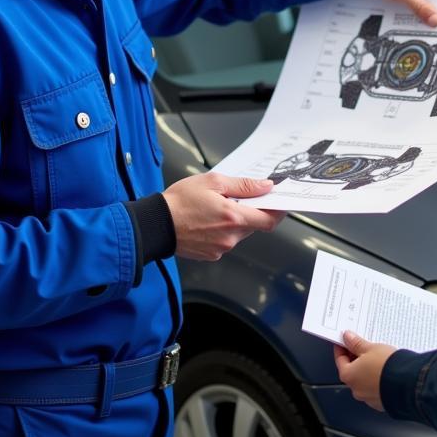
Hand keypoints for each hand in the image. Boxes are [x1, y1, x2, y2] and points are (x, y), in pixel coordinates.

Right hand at [162, 173, 283, 260]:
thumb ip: (243, 185)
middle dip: (251, 212)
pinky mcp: (211, 255)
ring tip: (216, 207)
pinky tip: (208, 220)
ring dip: (236, 221)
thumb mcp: (213, 182)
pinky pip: (225, 241)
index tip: (280, 202)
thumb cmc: (180, 201)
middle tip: (239, 197)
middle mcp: (230, 237)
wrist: (155, 224)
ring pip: (239, 233)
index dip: (278, 211)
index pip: (269, 220)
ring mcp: (221, 248)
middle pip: (254, 226)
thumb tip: (265, 187)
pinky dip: (223, 230)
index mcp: (233, 218)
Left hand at [333, 330, 396, 411]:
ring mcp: (368, 397)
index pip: (339, 359)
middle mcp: (356, 389)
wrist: (408, 384)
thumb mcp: (371, 348)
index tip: (346, 340)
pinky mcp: (380, 401)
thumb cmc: (388, 367)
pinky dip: (376, 379)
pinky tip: (384, 370)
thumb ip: (357, 343)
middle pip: (351, 370)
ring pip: (363, 379)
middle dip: (356, 358)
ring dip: (367, 369)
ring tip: (377, 357)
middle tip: (363, 345)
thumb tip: (348, 338)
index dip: (342, 347)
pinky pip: (375, 387)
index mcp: (348, 375)